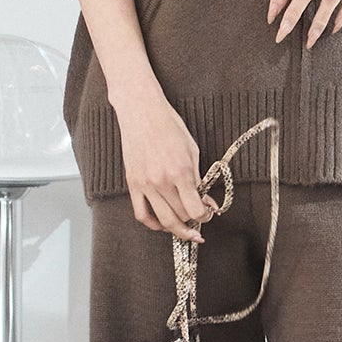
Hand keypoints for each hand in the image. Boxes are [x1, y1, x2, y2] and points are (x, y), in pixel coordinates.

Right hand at [114, 87, 215, 240]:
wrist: (141, 111)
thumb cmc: (169, 126)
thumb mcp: (192, 150)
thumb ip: (198, 179)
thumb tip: (206, 202)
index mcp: (180, 172)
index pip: (195, 210)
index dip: (205, 217)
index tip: (208, 214)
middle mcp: (162, 182)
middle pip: (181, 217)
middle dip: (193, 223)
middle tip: (199, 220)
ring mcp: (145, 184)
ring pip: (162, 221)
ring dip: (176, 230)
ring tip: (185, 230)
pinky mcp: (132, 184)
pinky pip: (141, 214)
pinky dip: (153, 224)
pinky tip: (162, 224)